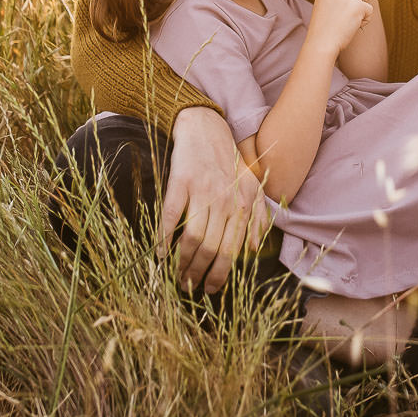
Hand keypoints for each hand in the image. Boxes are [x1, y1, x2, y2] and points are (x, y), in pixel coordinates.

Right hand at [159, 107, 272, 292]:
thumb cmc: (228, 161)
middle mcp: (225, 200)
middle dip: (200, 273)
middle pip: (211, 248)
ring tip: (176, 276)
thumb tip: (255, 249)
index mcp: (243, 204)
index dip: (221, 273)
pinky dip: (164, 238)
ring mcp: (202, 190)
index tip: (212, 289)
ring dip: (183, 262)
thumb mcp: (251, 186)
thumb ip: (257, 217)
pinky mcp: (180, 181)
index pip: (232, 249)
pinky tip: (160, 253)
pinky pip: (171, 216)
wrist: (205, 127)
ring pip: (193, 238)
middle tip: (189, 287)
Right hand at [308, 0, 371, 56]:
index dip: (344, 6)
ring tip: (343, 24)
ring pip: (363, 3)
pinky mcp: (357, 5)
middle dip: (351, 10)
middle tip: (337, 22)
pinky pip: (369, 10)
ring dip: (357, 16)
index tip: (334, 17)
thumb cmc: (325, 30)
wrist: (322, 44)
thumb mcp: (326, 7)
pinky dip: (364, 21)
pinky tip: (350, 27)